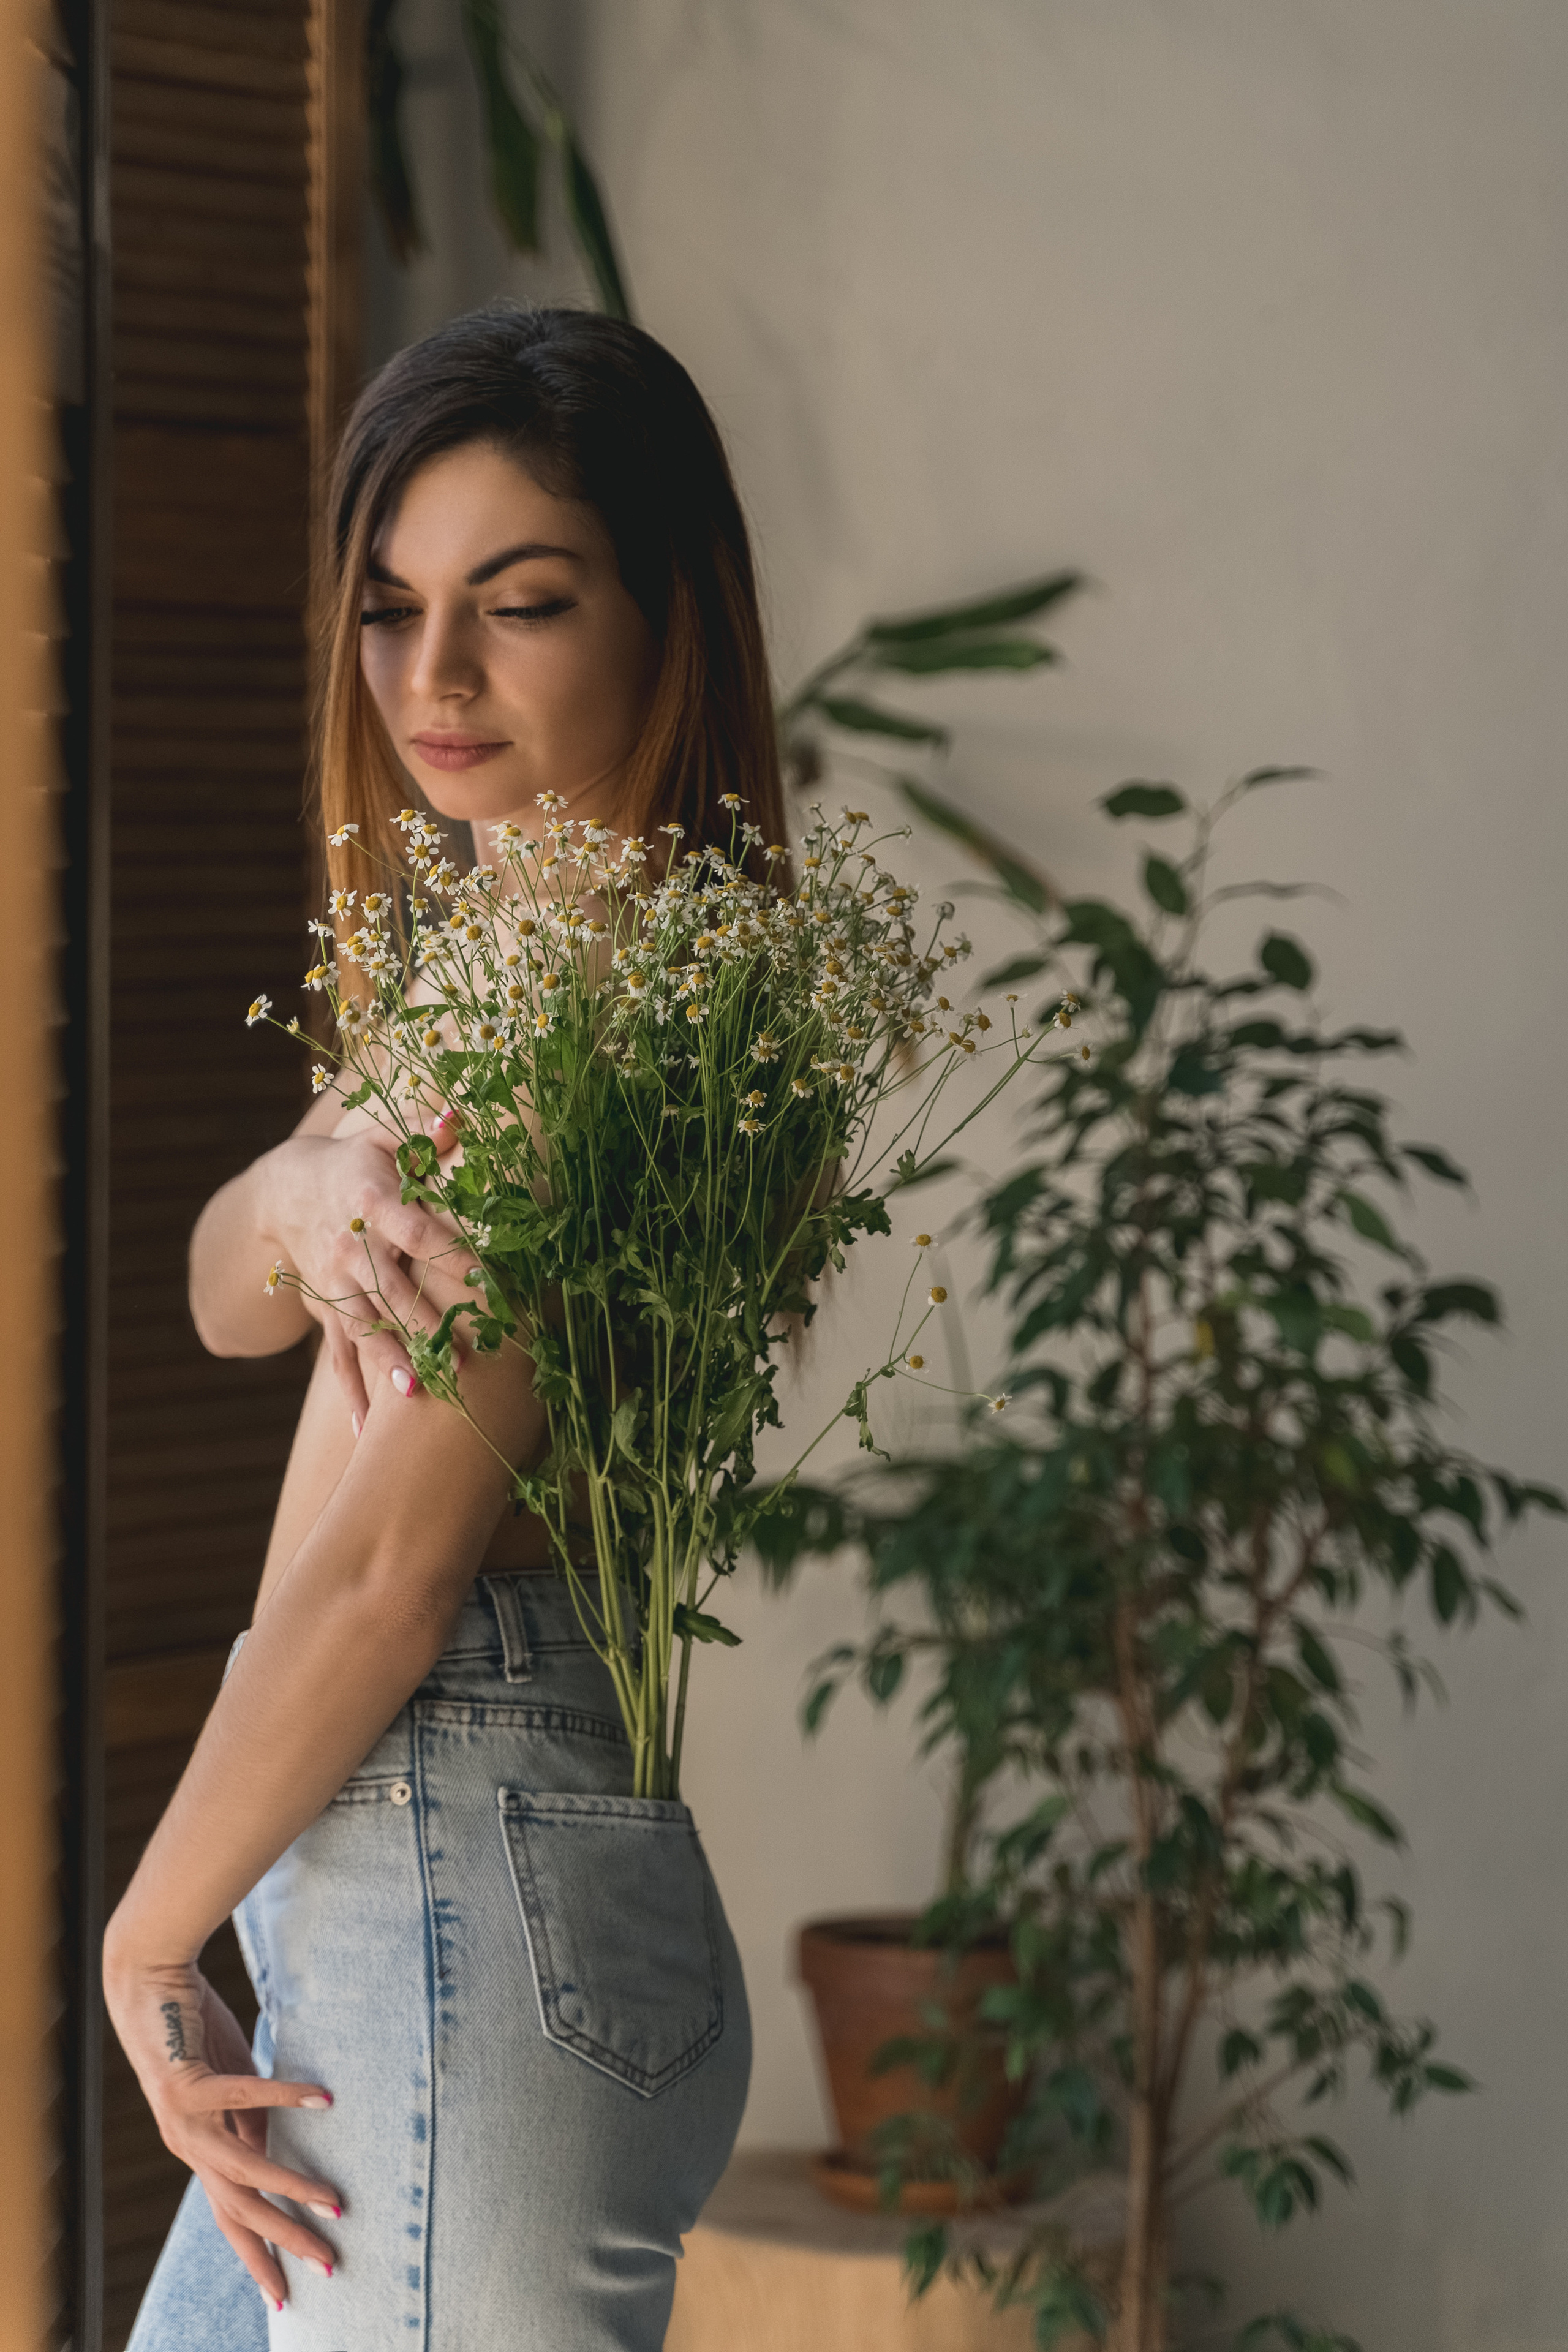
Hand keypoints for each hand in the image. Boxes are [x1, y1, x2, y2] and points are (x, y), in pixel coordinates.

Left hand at [102, 1947, 341, 2309]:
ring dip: (291, 2188)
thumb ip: (246, 2121)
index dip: (257, 2255)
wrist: (146, 1982)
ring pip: (243, 2169)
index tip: (284, 2294)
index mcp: (197, 2149)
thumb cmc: (189, 2030)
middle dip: (283, 2242)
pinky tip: (323, 2098)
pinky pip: (244, 2095)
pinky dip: (287, 2097)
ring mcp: (184, 2119)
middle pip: (240, 2210)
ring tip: (333, 2202)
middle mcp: (188, 2144)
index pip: (231, 2216)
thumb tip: (271, 2153)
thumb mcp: (226, 2085)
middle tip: (327, 2265)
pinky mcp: (188, 2082)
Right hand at [263, 1114, 461, 1423]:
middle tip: (460, 1355)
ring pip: (363, 1326)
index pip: (418, 1230)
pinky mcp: (325, 1308)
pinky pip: (337, 1356)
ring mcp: (334, 1283)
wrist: (284, 1189)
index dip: (450, 1253)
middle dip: (424, 1322)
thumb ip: (423, 1131)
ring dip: (388, 1360)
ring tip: (417, 1392)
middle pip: (390, 1287)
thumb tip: (459, 1116)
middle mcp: (350, 1248)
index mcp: (372, 1203)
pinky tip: (366, 1433)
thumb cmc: (355, 1160)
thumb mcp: (383, 1136)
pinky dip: (351, 1393)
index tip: (488, 1280)